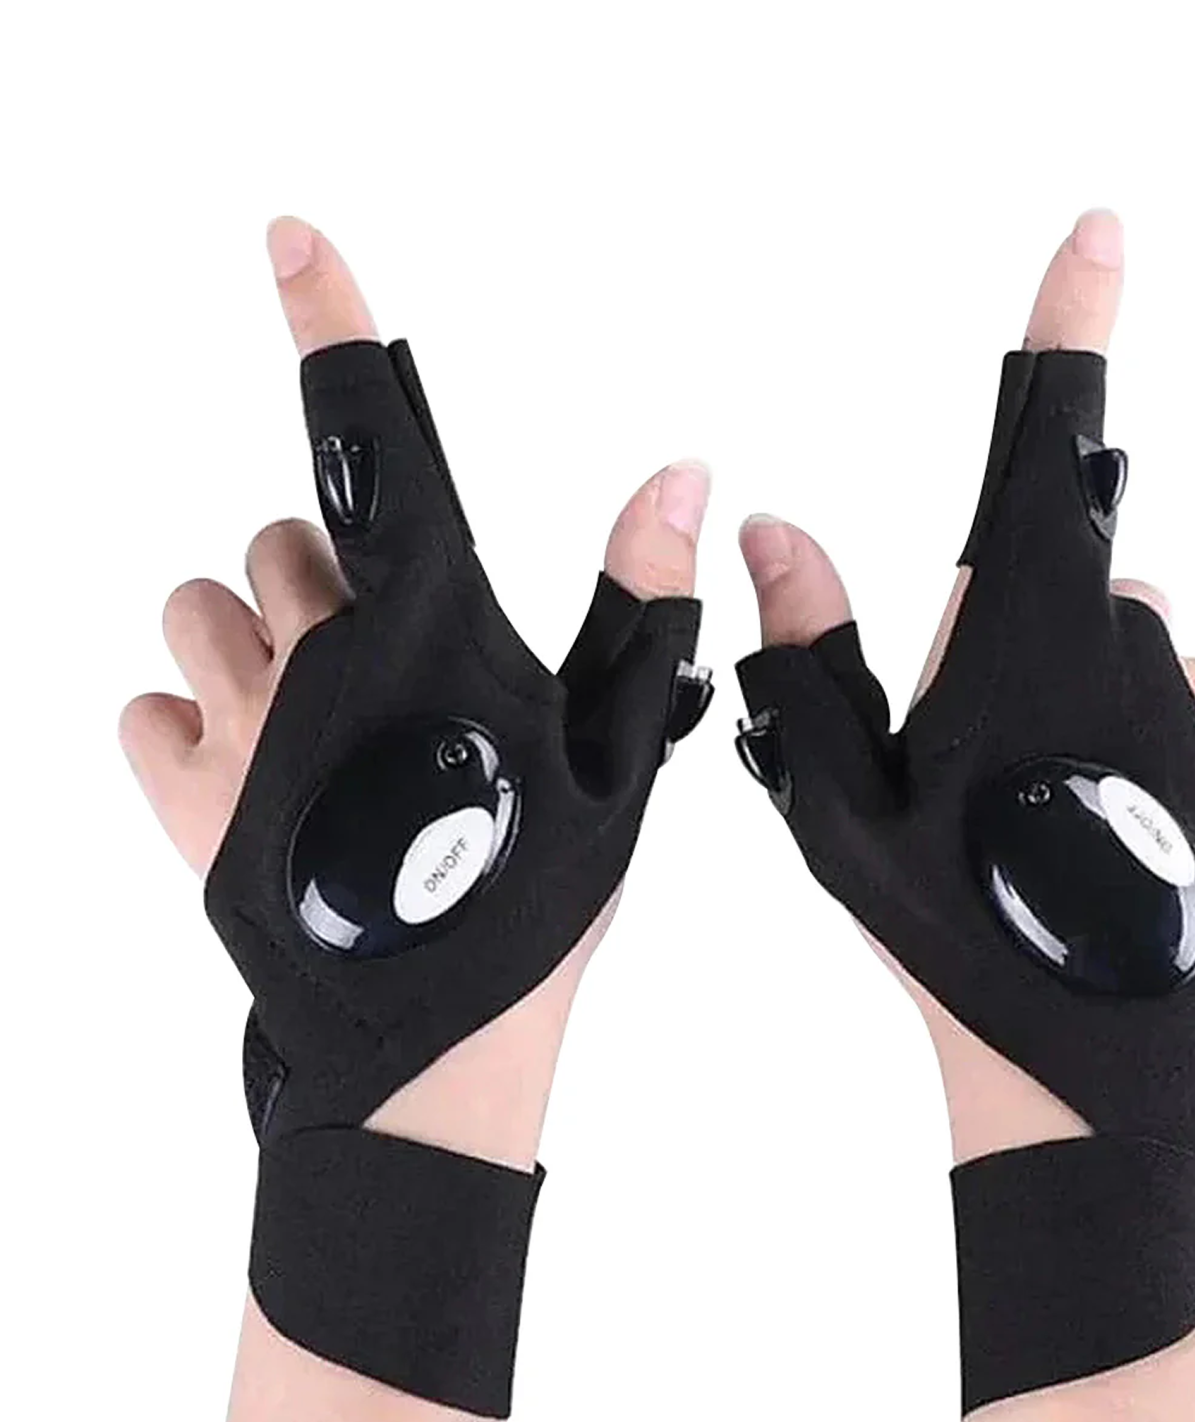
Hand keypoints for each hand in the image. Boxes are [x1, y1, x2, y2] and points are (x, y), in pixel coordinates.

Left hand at [118, 216, 711, 1168]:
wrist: (431, 1042)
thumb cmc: (537, 898)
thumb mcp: (618, 749)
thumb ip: (643, 600)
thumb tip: (679, 472)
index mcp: (428, 627)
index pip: (375, 441)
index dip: (331, 322)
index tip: (290, 237)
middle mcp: (315, 651)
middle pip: (284, 534)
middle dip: (330, 576)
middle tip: (394, 671)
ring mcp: (235, 724)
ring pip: (205, 604)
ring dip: (260, 635)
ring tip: (326, 724)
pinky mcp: (180, 794)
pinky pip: (146, 700)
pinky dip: (192, 714)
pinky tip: (257, 769)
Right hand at [736, 207, 1194, 1163]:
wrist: (1092, 1072)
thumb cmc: (952, 936)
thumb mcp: (841, 794)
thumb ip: (807, 646)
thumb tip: (770, 526)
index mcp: (1030, 630)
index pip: (1047, 441)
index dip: (1071, 322)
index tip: (1100, 235)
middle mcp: (1148, 639)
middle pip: (1071, 593)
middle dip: (1022, 653)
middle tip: (986, 774)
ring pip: (1149, 660)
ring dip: (1101, 714)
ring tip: (1060, 825)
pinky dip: (1187, 750)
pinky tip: (1143, 831)